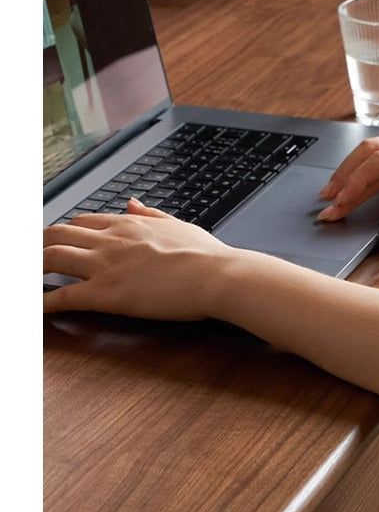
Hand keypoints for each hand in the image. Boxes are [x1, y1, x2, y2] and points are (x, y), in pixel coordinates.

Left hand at [43, 199, 235, 319]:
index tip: (57, 241)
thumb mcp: (180, 225)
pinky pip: (63, 297)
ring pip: (50, 257)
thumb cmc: (208, 255)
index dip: (66, 232)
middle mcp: (111, 240)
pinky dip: (43, 303)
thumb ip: (152, 214)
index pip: (83, 221)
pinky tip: (35, 309)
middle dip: (37, 245)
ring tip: (25, 278)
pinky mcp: (107, 293)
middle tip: (30, 258)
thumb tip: (133, 202)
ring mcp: (106, 265)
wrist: (219, 275)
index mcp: (129, 224)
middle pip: (56, 233)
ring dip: (32, 267)